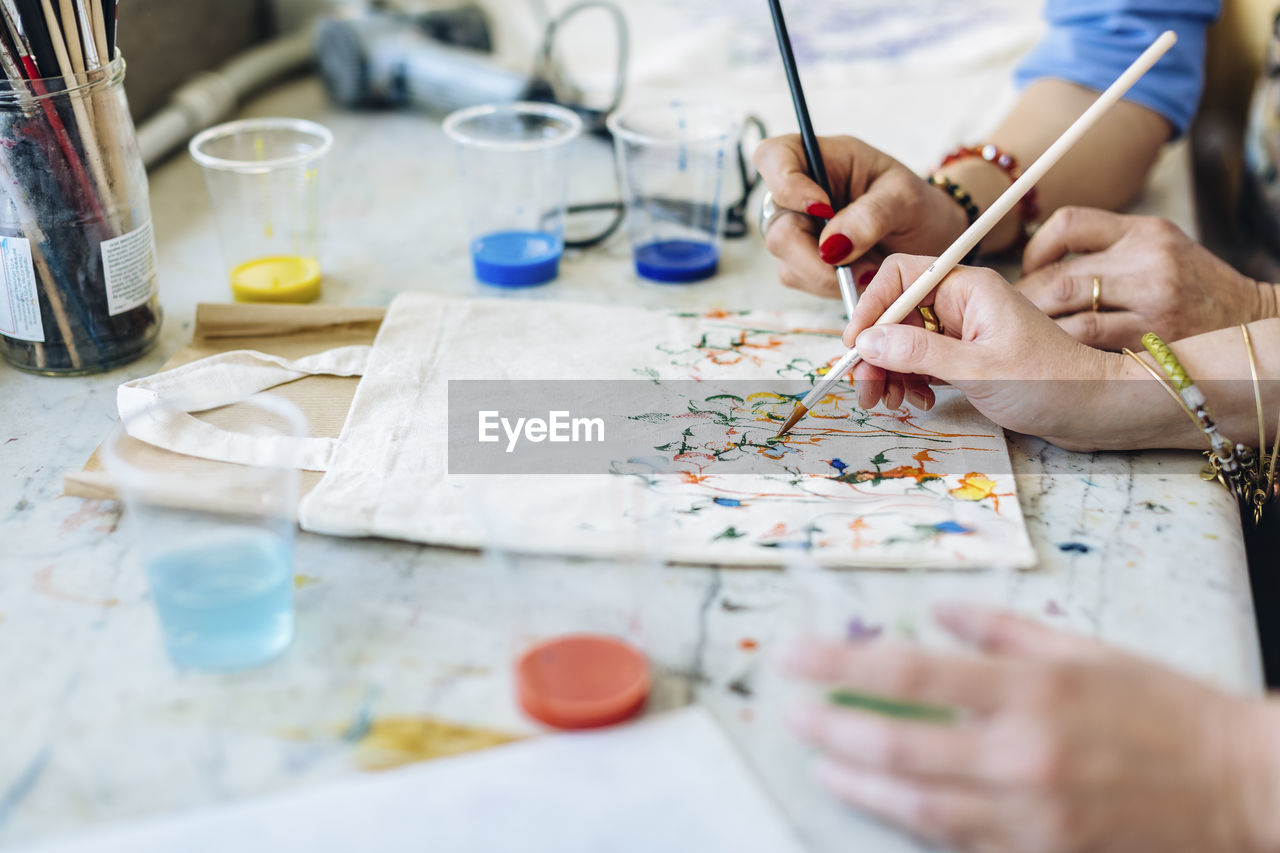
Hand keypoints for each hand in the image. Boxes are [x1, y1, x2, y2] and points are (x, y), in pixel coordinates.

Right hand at [753, 135, 967, 298]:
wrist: (928, 240)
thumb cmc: (916, 206)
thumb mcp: (904, 199)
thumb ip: (870, 216)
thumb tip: (832, 246)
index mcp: (820, 159)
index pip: (773, 157)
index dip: (786, 184)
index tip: (822, 210)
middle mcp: (799, 194)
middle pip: (776, 226)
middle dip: (814, 256)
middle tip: (859, 268)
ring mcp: (796, 231)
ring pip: (786, 261)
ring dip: (828, 276)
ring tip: (872, 269)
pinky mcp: (801, 263)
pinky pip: (801, 281)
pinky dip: (832, 286)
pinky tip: (860, 276)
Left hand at [780, 605, 1279, 852]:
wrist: (1240, 786)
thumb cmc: (1163, 708)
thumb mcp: (1083, 650)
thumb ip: (1000, 630)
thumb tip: (934, 613)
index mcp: (1031, 692)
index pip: (911, 672)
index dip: (841, 665)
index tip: (794, 659)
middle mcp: (1022, 755)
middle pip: (900, 744)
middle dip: (833, 729)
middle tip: (794, 715)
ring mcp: (1031, 815)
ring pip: (919, 806)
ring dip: (860, 784)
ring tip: (823, 765)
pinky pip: (960, 843)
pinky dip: (914, 822)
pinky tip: (885, 803)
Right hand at [841, 254, 1126, 450]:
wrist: (1096, 409)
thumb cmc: (1051, 382)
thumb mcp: (978, 369)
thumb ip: (918, 353)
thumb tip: (867, 342)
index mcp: (968, 287)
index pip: (899, 277)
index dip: (871, 308)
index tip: (855, 346)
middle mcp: (962, 302)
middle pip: (895, 314)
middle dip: (875, 352)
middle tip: (866, 389)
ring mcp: (963, 330)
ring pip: (903, 341)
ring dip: (888, 371)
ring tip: (891, 401)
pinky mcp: (965, 356)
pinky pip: (920, 361)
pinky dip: (909, 380)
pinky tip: (917, 400)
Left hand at [1017, 208, 1278, 349]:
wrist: (1252, 321)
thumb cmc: (1194, 289)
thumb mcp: (1159, 248)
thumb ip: (1108, 248)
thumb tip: (1037, 265)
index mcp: (1143, 230)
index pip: (1069, 223)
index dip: (1036, 248)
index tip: (1030, 270)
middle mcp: (1147, 258)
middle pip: (1060, 274)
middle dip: (1026, 298)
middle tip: (1013, 316)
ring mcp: (1152, 297)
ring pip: (1067, 307)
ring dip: (1037, 325)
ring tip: (1028, 336)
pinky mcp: (1153, 335)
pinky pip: (1087, 339)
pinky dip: (1062, 345)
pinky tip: (1055, 353)